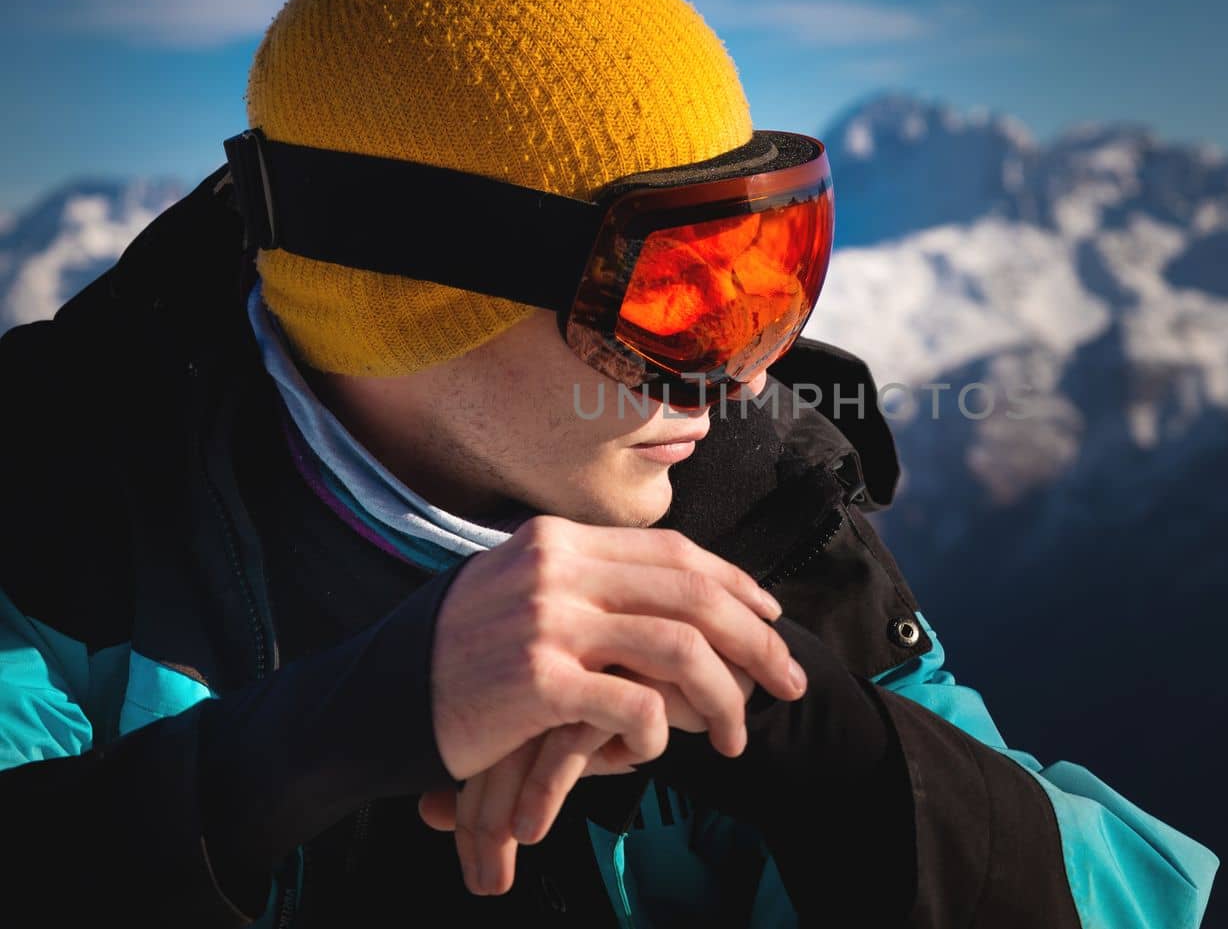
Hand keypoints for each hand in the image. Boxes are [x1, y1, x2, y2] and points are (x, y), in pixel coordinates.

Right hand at [427, 514, 801, 886]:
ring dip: (725, 698)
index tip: (770, 615)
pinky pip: (634, 707)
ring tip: (738, 737)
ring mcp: (548, 621)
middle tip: (790, 682)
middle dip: (756, 640)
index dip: (734, 583)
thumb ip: (580, 580)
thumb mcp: (512, 588)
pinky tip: (650, 754)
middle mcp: (559, 568)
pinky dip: (657, 736)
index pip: (673, 551)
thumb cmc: (449, 653)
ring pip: (679, 648)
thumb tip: (663, 591)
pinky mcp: (537, 681)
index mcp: (559, 541)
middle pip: (692, 593)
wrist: (369, 699)